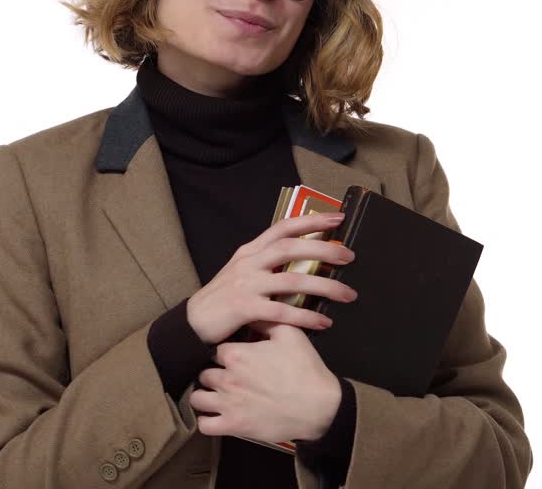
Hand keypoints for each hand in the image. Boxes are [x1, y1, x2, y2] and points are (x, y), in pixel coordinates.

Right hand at [186, 212, 357, 344]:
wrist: (192, 323)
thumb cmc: (224, 298)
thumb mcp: (242, 272)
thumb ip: (268, 263)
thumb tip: (304, 257)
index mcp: (250, 251)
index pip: (283, 228)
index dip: (311, 220)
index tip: (337, 218)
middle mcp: (249, 263)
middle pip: (290, 248)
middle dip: (323, 249)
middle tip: (349, 256)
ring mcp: (246, 285)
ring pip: (291, 280)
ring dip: (324, 286)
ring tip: (347, 294)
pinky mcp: (244, 309)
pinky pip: (282, 311)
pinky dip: (306, 317)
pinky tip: (324, 321)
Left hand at [190, 322, 342, 442]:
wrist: (319, 405)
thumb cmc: (305, 368)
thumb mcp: (290, 334)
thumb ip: (266, 321)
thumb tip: (252, 314)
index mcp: (236, 355)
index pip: (215, 350)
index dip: (223, 354)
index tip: (232, 358)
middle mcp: (226, 378)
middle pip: (203, 373)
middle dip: (212, 374)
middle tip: (225, 377)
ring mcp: (228, 403)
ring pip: (197, 399)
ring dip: (204, 396)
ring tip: (216, 396)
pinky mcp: (233, 426)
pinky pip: (205, 425)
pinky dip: (207, 421)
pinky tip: (216, 416)